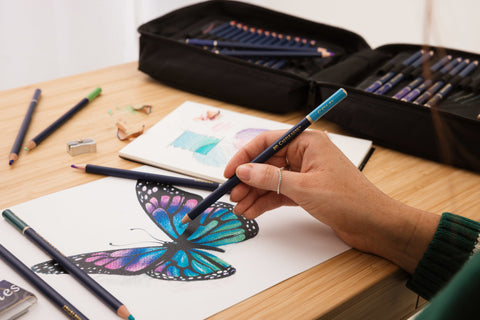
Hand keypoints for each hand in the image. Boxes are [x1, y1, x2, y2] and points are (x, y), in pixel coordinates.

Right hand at [224, 129, 438, 272]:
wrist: (374, 224)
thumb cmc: (348, 199)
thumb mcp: (304, 187)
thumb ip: (271, 178)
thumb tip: (243, 171)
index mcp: (308, 142)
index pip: (268, 142)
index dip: (245, 156)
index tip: (229, 172)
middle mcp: (305, 155)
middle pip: (267, 163)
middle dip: (248, 180)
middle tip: (233, 196)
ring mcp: (305, 174)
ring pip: (271, 180)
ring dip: (254, 194)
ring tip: (240, 209)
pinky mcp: (306, 191)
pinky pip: (279, 193)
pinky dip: (266, 202)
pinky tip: (253, 211)